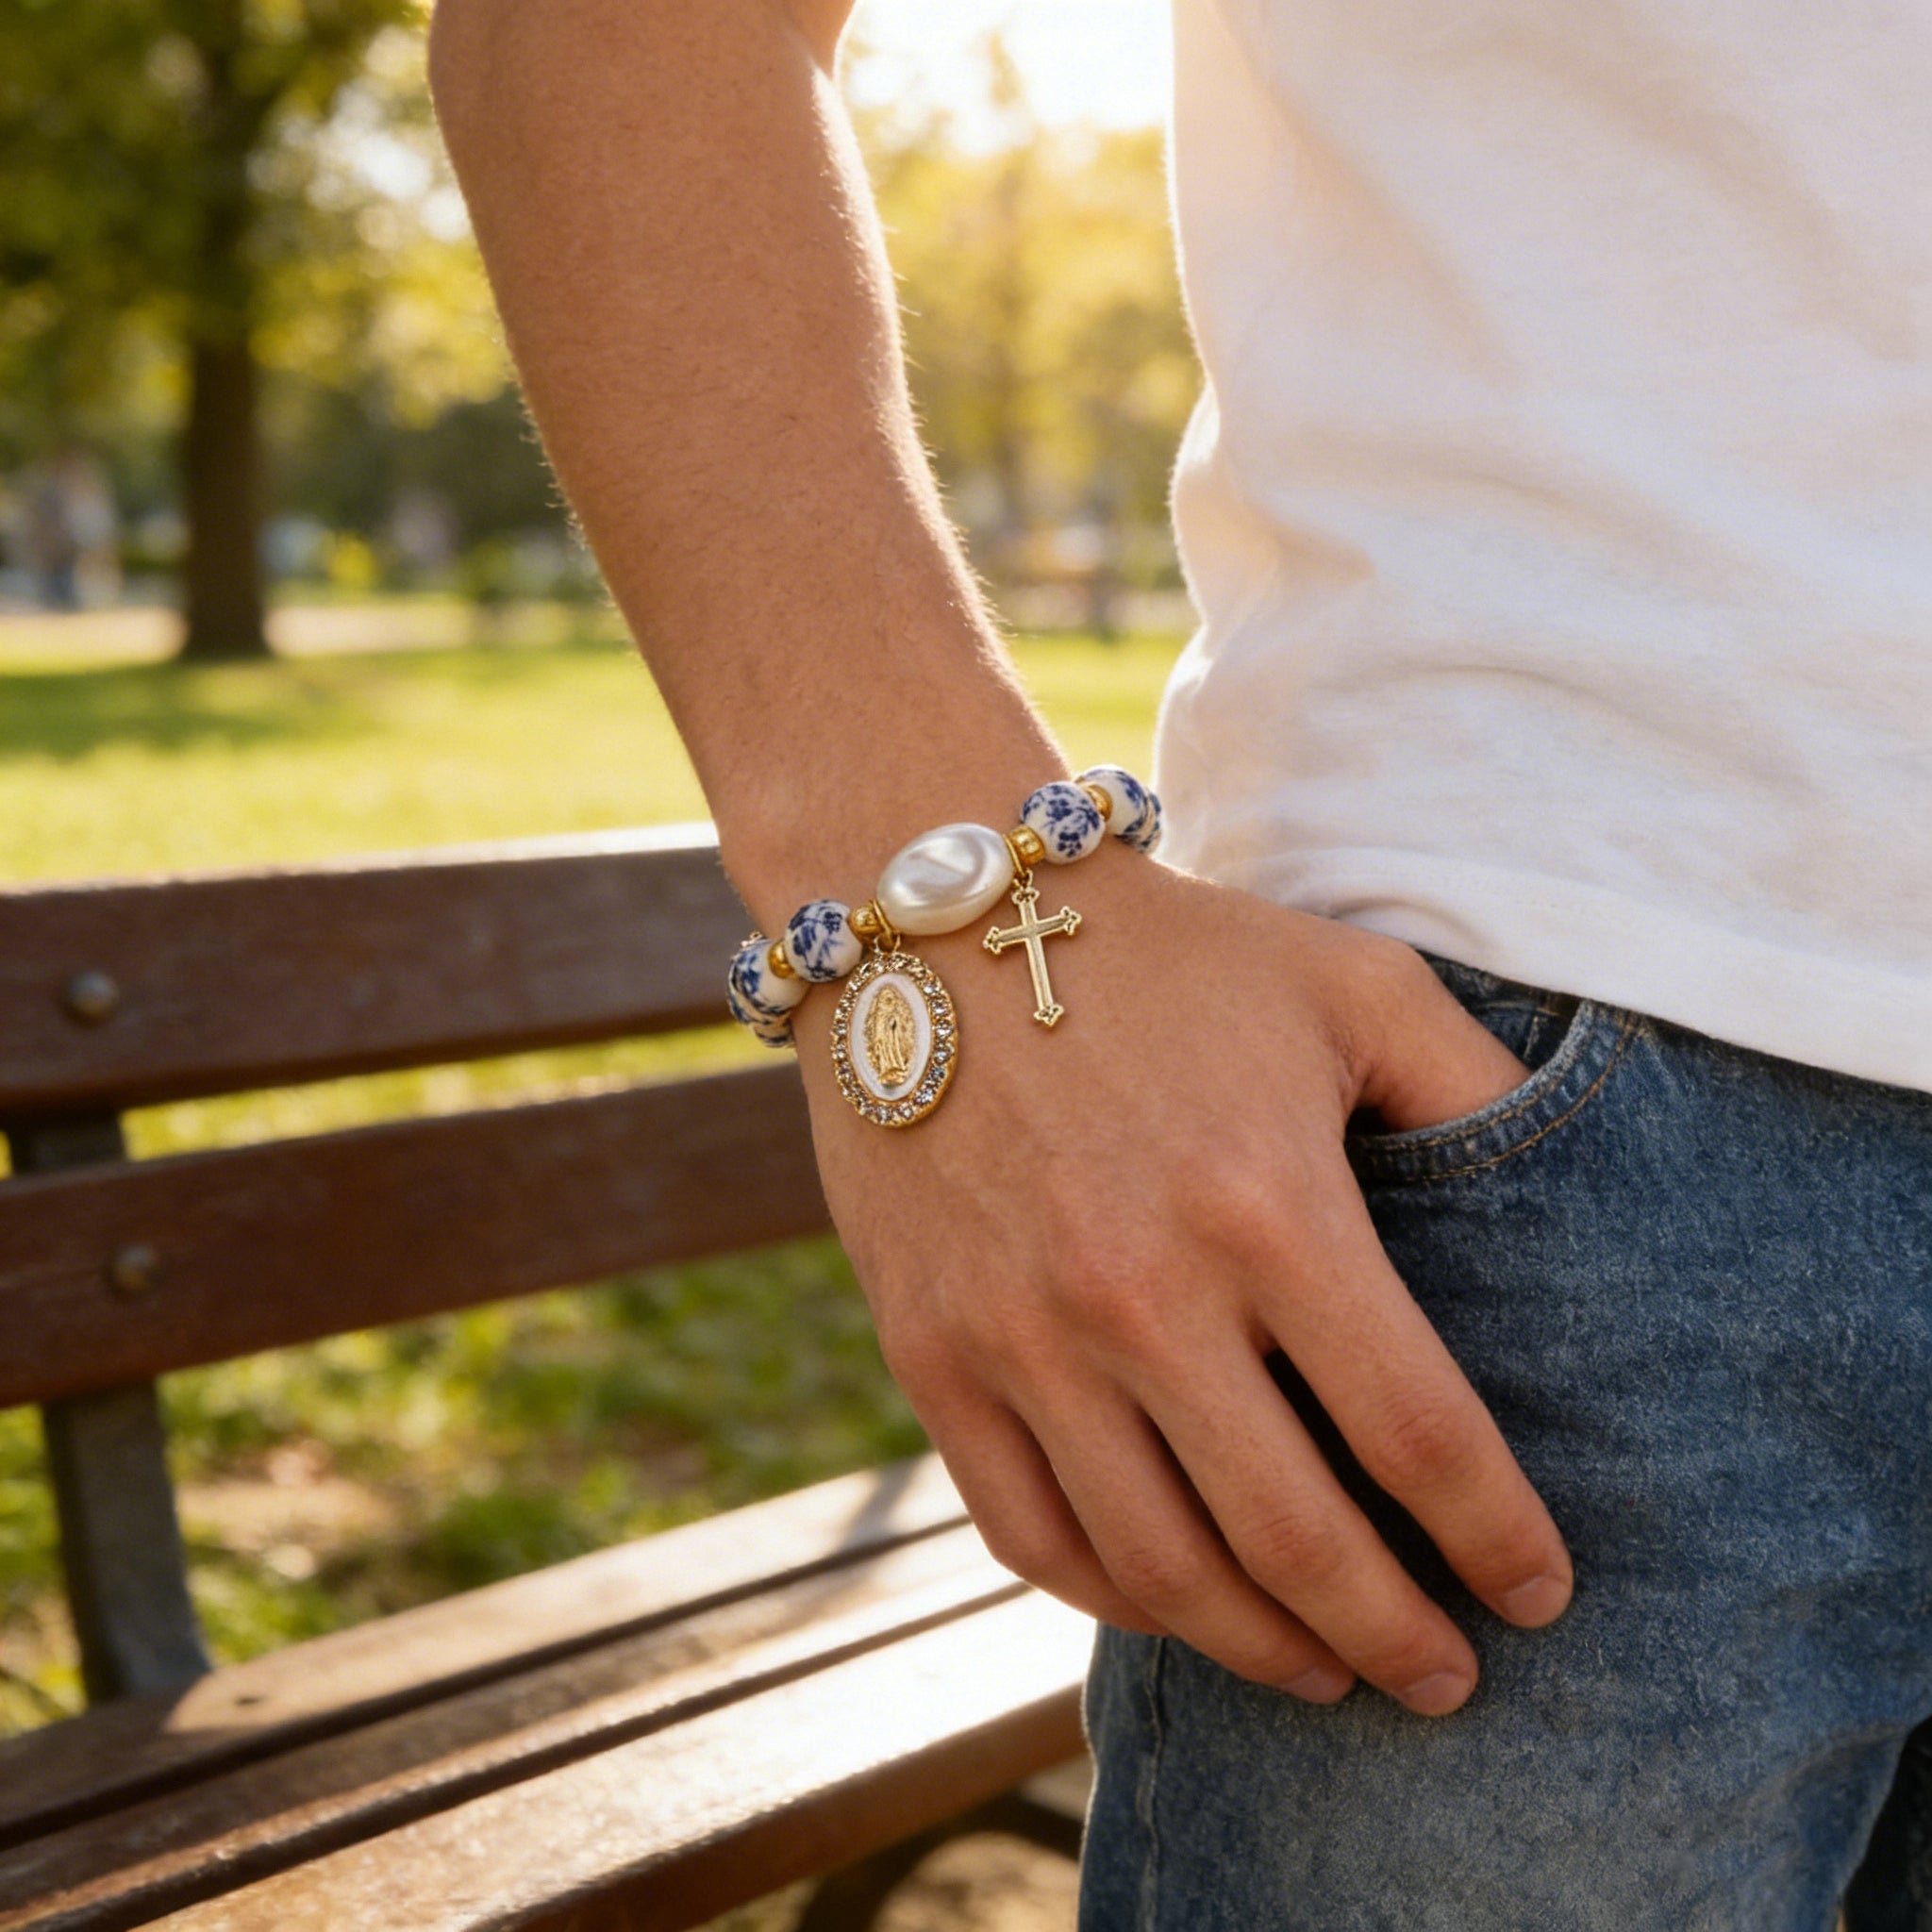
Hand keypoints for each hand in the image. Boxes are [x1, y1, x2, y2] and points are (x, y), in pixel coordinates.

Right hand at [794, 853, 1573, 1715]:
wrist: (935, 928)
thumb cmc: (1168, 954)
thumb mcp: (1349, 984)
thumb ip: (1472, 1086)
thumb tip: (1567, 1194)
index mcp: (1270, 1205)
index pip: (1418, 1432)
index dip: (1497, 1536)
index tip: (1538, 1595)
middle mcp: (1141, 1294)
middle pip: (1296, 1539)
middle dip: (1396, 1639)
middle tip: (1448, 1683)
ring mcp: (1021, 1338)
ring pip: (1160, 1568)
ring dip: (1263, 1648)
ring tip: (1326, 1673)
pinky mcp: (931, 1356)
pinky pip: (1028, 1532)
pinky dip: (1112, 1598)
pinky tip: (1173, 1602)